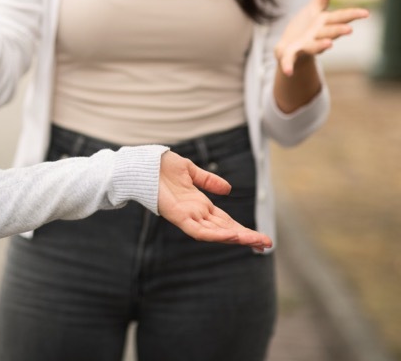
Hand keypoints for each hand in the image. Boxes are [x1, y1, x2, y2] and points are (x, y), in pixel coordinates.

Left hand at [157, 151, 272, 250]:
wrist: (141, 163)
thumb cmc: (159, 166)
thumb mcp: (189, 171)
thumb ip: (207, 180)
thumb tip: (228, 189)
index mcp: (199, 204)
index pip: (224, 221)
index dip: (242, 228)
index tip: (260, 236)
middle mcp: (195, 213)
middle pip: (224, 229)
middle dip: (245, 237)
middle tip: (267, 244)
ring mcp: (187, 216)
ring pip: (215, 233)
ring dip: (236, 238)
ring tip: (256, 242)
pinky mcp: (177, 216)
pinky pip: (198, 230)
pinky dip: (215, 234)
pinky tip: (231, 235)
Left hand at [275, 0, 369, 75]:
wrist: (291, 50)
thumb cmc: (307, 25)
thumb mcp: (315, 6)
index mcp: (325, 21)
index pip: (339, 15)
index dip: (352, 15)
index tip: (366, 14)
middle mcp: (319, 34)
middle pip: (331, 31)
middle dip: (339, 30)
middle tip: (348, 29)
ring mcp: (307, 45)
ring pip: (315, 45)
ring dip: (321, 45)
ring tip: (328, 45)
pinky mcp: (293, 54)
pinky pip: (290, 60)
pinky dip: (289, 66)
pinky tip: (287, 72)